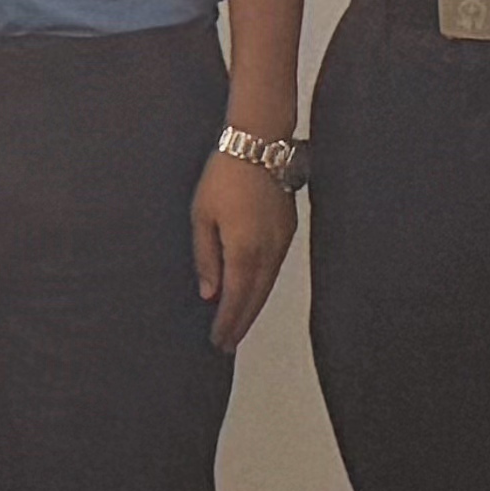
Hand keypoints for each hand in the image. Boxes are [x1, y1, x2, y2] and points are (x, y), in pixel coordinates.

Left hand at [192, 148, 296, 354]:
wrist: (259, 146)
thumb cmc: (223, 177)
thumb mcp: (201, 216)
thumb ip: (206, 258)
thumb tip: (210, 294)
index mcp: (244, 250)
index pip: (236, 298)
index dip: (228, 322)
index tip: (219, 341)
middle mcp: (268, 252)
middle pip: (255, 298)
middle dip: (241, 323)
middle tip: (228, 344)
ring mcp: (281, 243)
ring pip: (268, 286)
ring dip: (253, 307)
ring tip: (238, 325)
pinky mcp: (288, 231)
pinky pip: (275, 269)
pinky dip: (263, 287)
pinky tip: (253, 292)